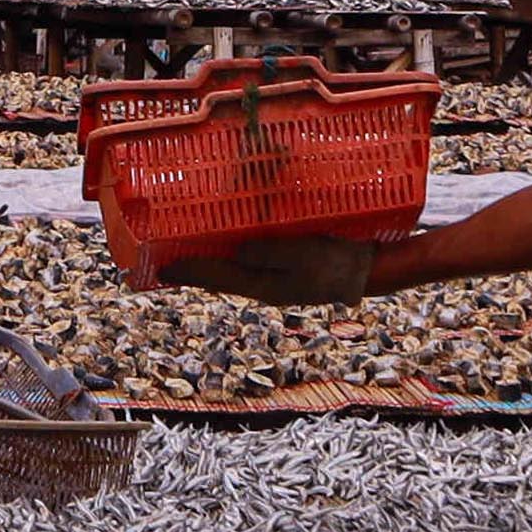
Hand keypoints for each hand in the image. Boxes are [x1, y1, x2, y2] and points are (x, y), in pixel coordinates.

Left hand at [158, 233, 378, 305]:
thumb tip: (236, 251)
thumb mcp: (303, 256)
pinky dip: (236, 254)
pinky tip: (232, 245)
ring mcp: (278, 281)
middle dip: (196, 269)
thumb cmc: (338, 263)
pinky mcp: (290, 270)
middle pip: (222, 277)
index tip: (160, 269)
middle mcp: (267, 286)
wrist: (370, 271)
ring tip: (191, 252)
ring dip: (213, 262)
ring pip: (235, 271)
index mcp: (265, 287)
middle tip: (168, 260)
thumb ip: (268, 253)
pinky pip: (253, 263)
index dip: (189, 272)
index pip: (218, 278)